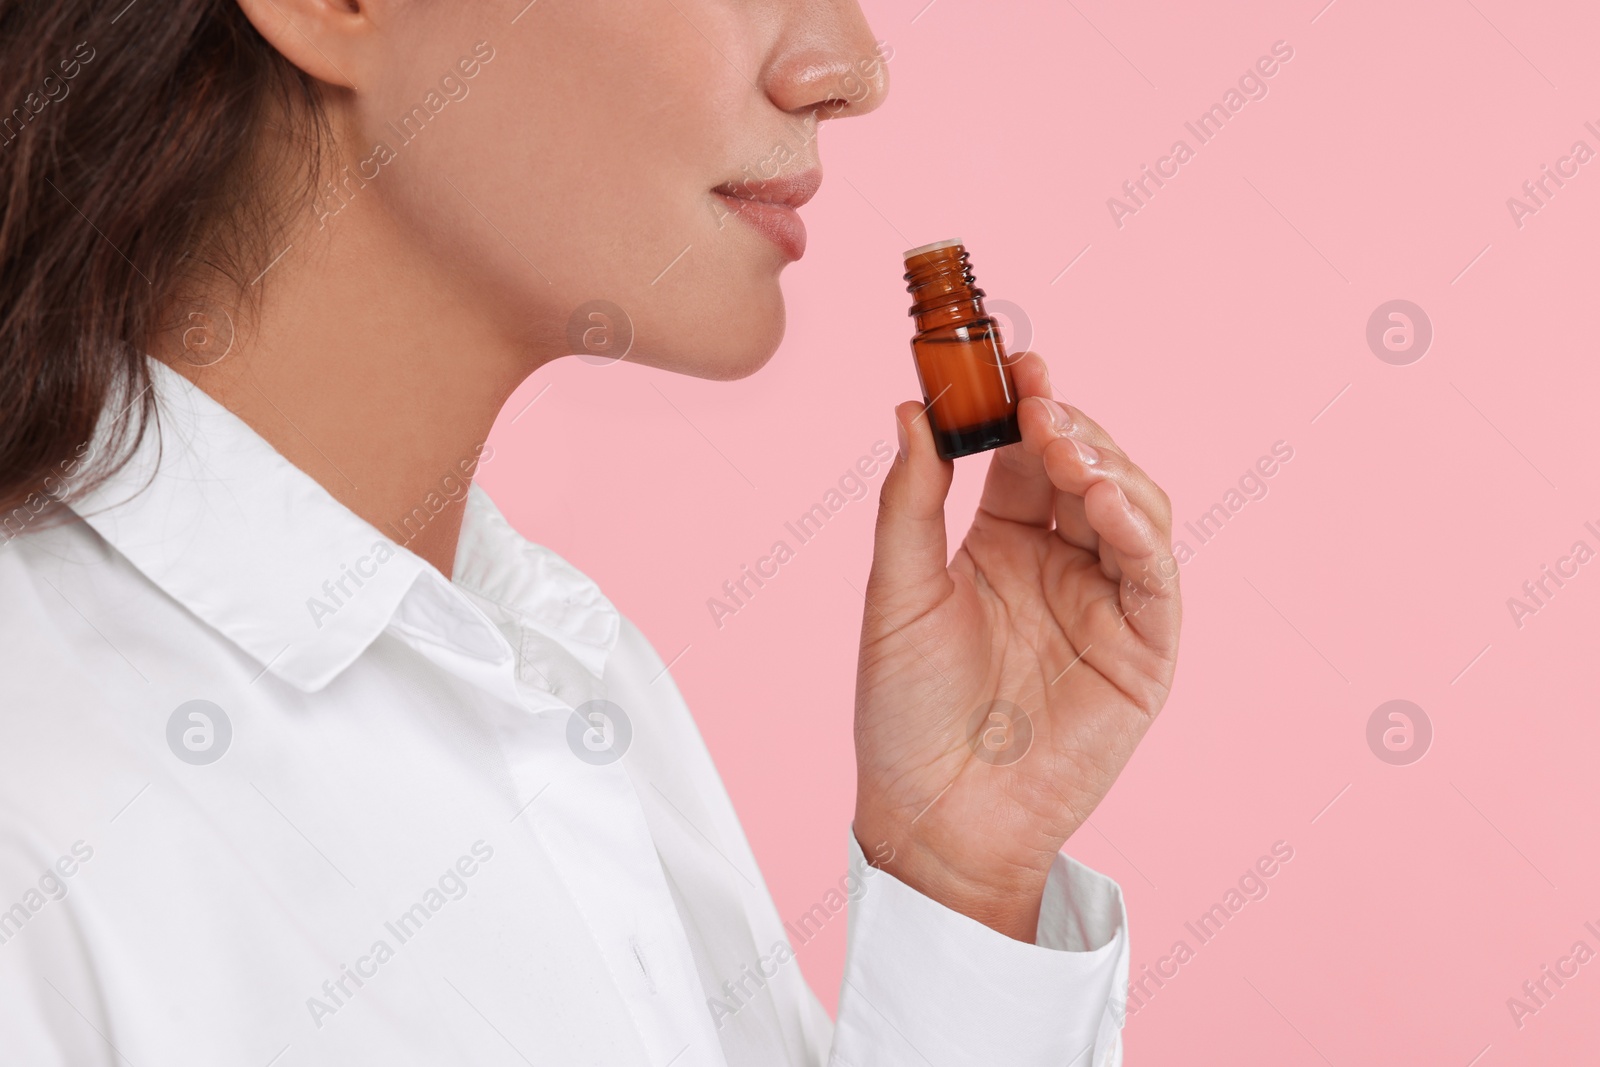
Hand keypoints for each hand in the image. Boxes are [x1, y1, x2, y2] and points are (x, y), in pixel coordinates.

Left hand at [852, 351, 1180, 940]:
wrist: (934, 812)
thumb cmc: (904, 709)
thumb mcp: (897, 592)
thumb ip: (909, 501)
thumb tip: (910, 408)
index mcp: (1000, 544)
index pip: (1026, 455)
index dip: (1027, 406)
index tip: (1016, 361)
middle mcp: (1059, 564)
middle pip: (1087, 468)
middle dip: (1070, 427)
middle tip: (1039, 402)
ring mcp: (1105, 603)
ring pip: (1133, 508)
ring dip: (1107, 467)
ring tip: (1066, 449)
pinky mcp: (1143, 650)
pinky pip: (1155, 576)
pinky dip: (1139, 529)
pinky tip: (1103, 500)